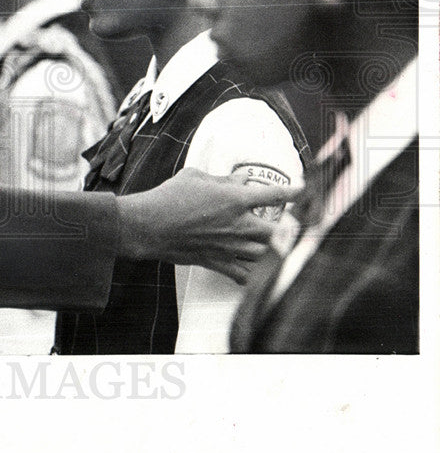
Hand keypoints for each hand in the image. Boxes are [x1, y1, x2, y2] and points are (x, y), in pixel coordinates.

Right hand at [115, 167, 303, 282]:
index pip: (275, 195)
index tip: (304, 191)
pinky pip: (244, 275)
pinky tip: (258, 273)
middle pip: (280, 232)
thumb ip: (222, 179)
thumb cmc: (168, 197)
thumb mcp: (195, 177)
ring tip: (281, 249)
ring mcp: (229, 246)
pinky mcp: (217, 262)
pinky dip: (254, 275)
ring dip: (276, 252)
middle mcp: (238, 225)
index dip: (295, 192)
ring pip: (267, 255)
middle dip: (293, 230)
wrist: (148, 225)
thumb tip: (240, 179)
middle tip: (299, 228)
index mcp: (235, 199)